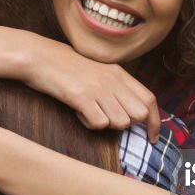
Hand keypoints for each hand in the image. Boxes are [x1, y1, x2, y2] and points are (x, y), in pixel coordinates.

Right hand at [22, 40, 160, 141]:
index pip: (149, 99)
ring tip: (89, 112)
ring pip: (121, 122)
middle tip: (106, 117)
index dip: (155, 122)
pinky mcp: (81, 96)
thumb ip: (116, 86)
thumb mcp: (98, 71)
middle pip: (139, 114)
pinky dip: (89, 124)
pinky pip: (99, 123)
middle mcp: (112, 80)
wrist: (39, 57)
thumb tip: (132, 111)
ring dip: (106, 124)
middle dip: (127, 123)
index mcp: (118, 73)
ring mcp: (97, 88)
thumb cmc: (66, 67)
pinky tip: (79, 112)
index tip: (153, 137)